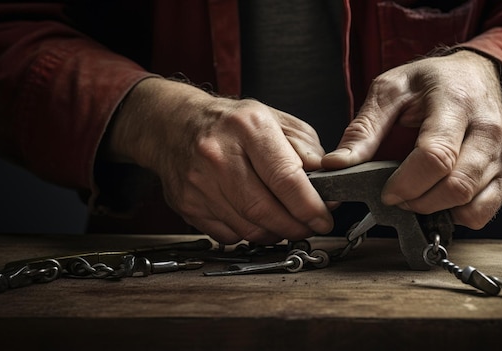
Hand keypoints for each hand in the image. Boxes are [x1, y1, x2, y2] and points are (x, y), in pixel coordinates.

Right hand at [106, 78, 332, 243]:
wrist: (173, 125)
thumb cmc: (230, 123)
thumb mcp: (274, 120)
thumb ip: (306, 149)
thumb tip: (328, 184)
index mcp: (248, 127)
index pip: (286, 179)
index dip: (310, 207)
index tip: (324, 219)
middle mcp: (219, 155)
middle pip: (266, 210)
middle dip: (296, 227)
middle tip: (309, 228)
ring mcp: (199, 182)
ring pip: (248, 228)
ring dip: (275, 234)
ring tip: (286, 224)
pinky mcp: (187, 204)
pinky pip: (228, 235)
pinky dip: (248, 234)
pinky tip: (256, 220)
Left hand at [323, 50, 501, 228]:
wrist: (475, 75)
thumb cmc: (429, 83)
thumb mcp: (389, 91)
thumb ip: (363, 129)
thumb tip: (335, 165)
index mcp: (455, 102)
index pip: (436, 156)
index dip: (406, 184)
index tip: (386, 192)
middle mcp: (488, 129)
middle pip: (455, 187)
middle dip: (417, 201)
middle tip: (397, 194)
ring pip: (469, 203)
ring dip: (434, 209)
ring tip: (416, 193)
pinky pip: (483, 212)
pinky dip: (457, 215)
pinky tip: (439, 198)